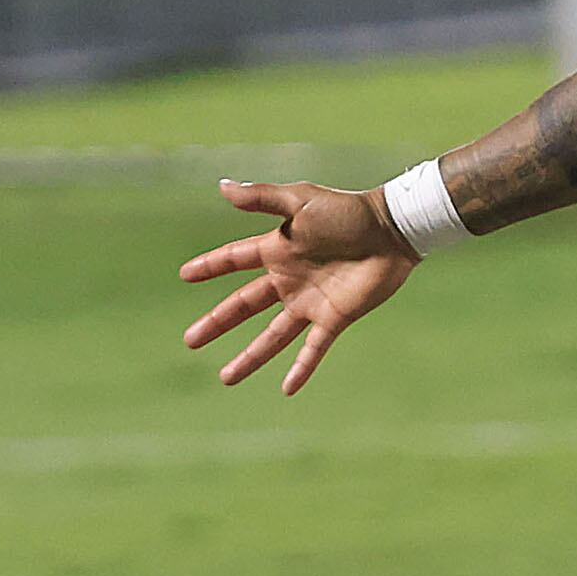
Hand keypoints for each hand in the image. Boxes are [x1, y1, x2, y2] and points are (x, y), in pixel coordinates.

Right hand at [177, 178, 418, 392]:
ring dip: (250, 357)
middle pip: (244, 306)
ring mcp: (310, 302)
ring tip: (226, 378)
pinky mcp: (334, 319)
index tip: (185, 275)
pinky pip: (313, 349)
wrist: (391, 231)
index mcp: (278, 249)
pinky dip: (301, 368)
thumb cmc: (348, 211)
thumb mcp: (300, 201)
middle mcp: (289, 280)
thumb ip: (261, 198)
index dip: (211, 266)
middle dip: (217, 323)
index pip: (235, 260)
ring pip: (272, 336)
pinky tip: (286, 389)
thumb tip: (221, 186)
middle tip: (191, 341)